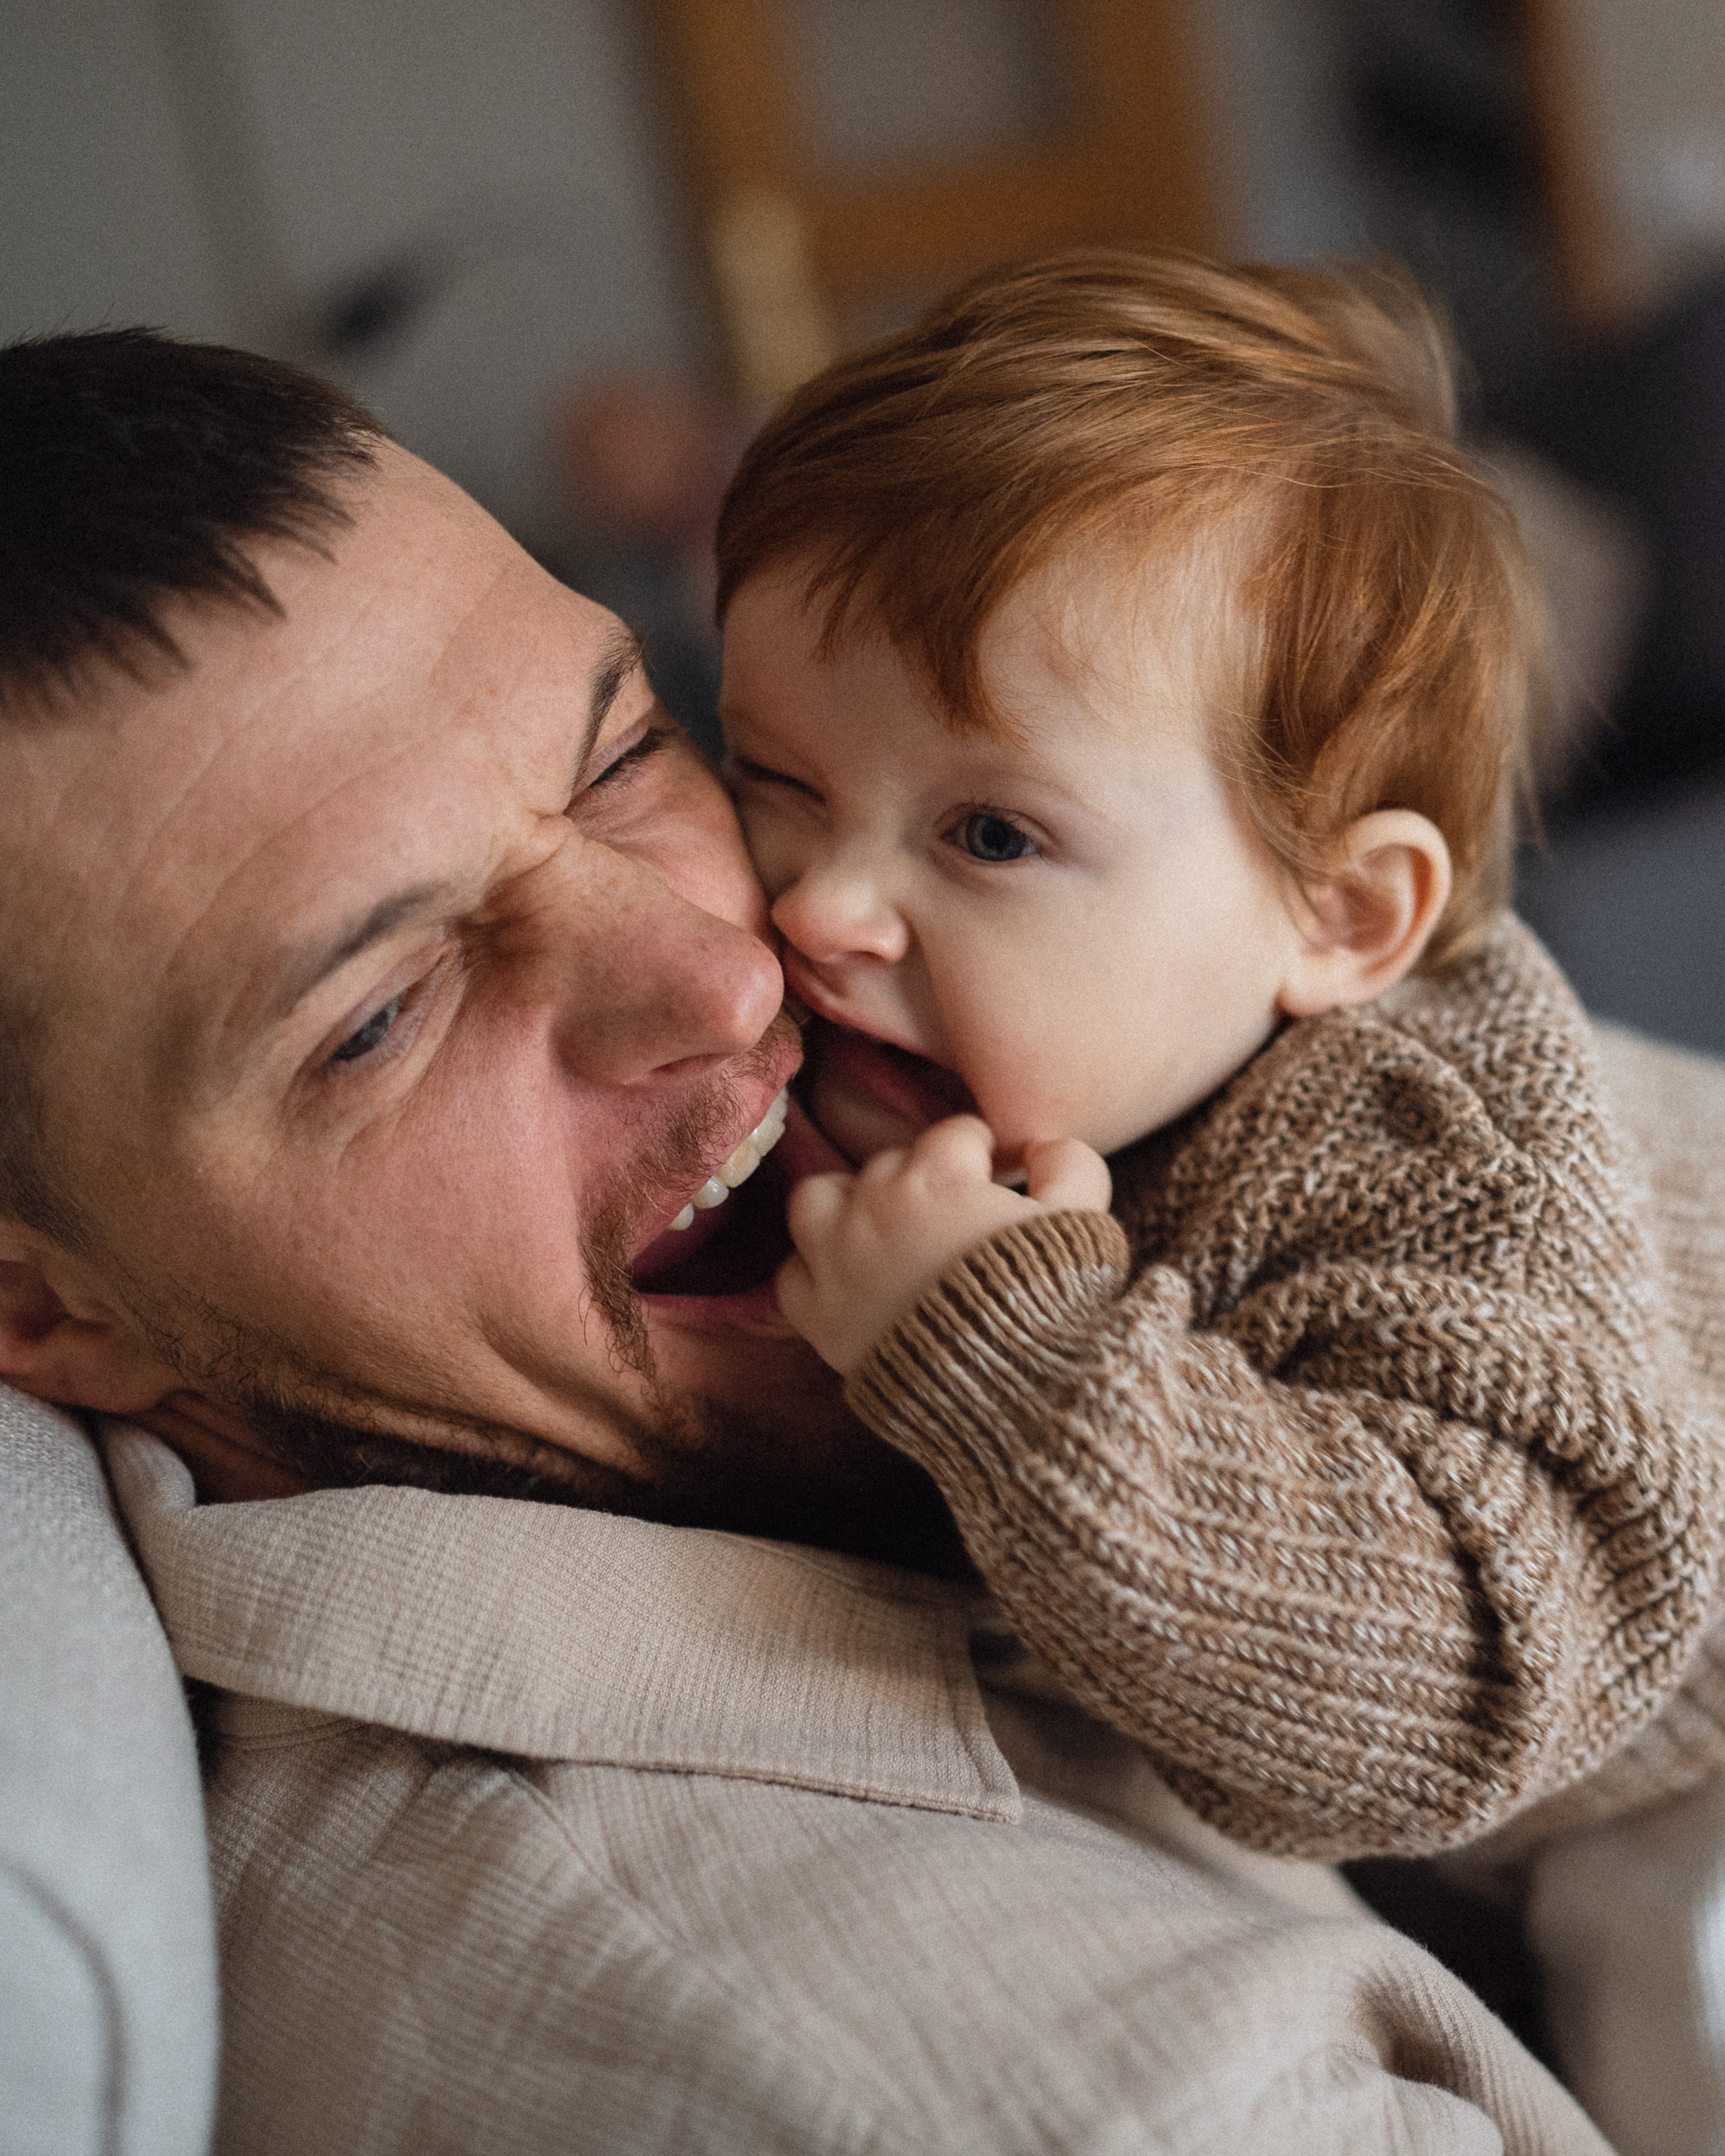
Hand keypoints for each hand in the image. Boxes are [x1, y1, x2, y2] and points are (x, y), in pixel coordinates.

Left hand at [776, 1115, 1110, 1374]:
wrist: (1017, 1393)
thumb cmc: (1053, 1302)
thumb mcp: (1085, 1223)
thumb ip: (1071, 1164)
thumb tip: (1043, 1145)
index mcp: (938, 1178)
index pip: (953, 1134)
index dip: (980, 1155)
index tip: (993, 1179)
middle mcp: (876, 1207)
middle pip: (889, 1164)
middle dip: (922, 1181)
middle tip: (951, 1219)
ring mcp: (838, 1260)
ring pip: (819, 1197)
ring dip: (848, 1204)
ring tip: (884, 1230)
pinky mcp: (819, 1316)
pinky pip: (792, 1273)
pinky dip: (816, 1272)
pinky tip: (851, 1281)